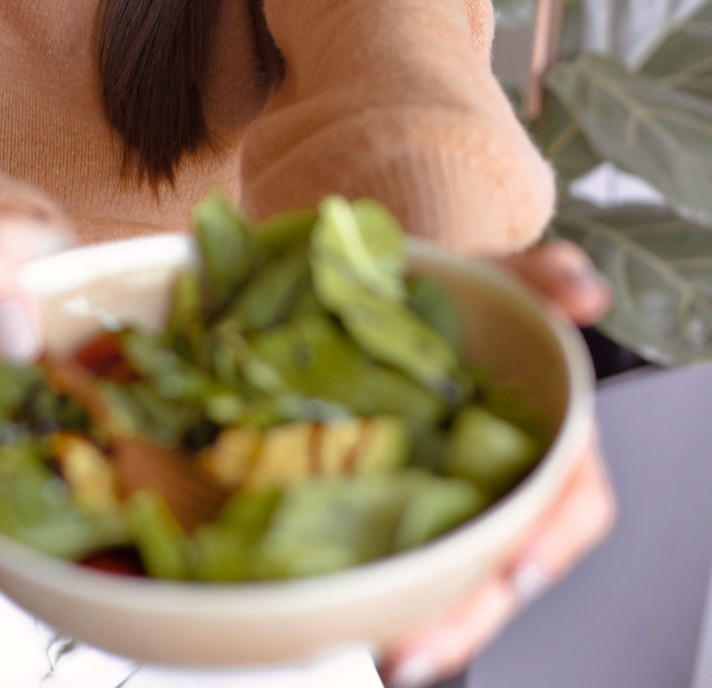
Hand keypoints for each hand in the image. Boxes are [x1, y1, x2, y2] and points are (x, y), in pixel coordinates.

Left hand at [381, 241, 616, 687]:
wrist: (398, 292)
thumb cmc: (466, 297)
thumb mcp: (505, 278)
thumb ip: (547, 276)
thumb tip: (584, 290)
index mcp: (550, 439)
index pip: (577, 502)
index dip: (555, 540)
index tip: (519, 570)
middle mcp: (502, 482)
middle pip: (504, 566)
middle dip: (469, 611)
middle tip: (420, 643)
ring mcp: (447, 499)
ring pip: (450, 575)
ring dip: (422, 619)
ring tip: (384, 647)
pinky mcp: (390, 502)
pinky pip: (391, 551)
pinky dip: (371, 583)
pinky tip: (338, 605)